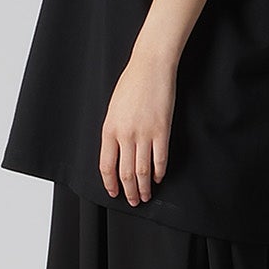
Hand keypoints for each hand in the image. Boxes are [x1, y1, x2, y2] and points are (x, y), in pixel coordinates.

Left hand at [99, 49, 176, 204]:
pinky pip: (160, 158)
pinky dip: (158, 171)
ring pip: (142, 170)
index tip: (114, 192)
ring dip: (144, 187)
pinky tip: (158, 177)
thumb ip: (114, 131)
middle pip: (125, 172)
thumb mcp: (114, 108)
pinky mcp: (161, 129)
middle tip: (133, 201)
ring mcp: (143, 133)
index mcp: (109, 129)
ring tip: (146, 195)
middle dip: (128, 191)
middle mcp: (124, 134)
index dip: (110, 183)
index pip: (106, 165)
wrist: (150, 67)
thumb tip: (117, 153)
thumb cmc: (131, 84)